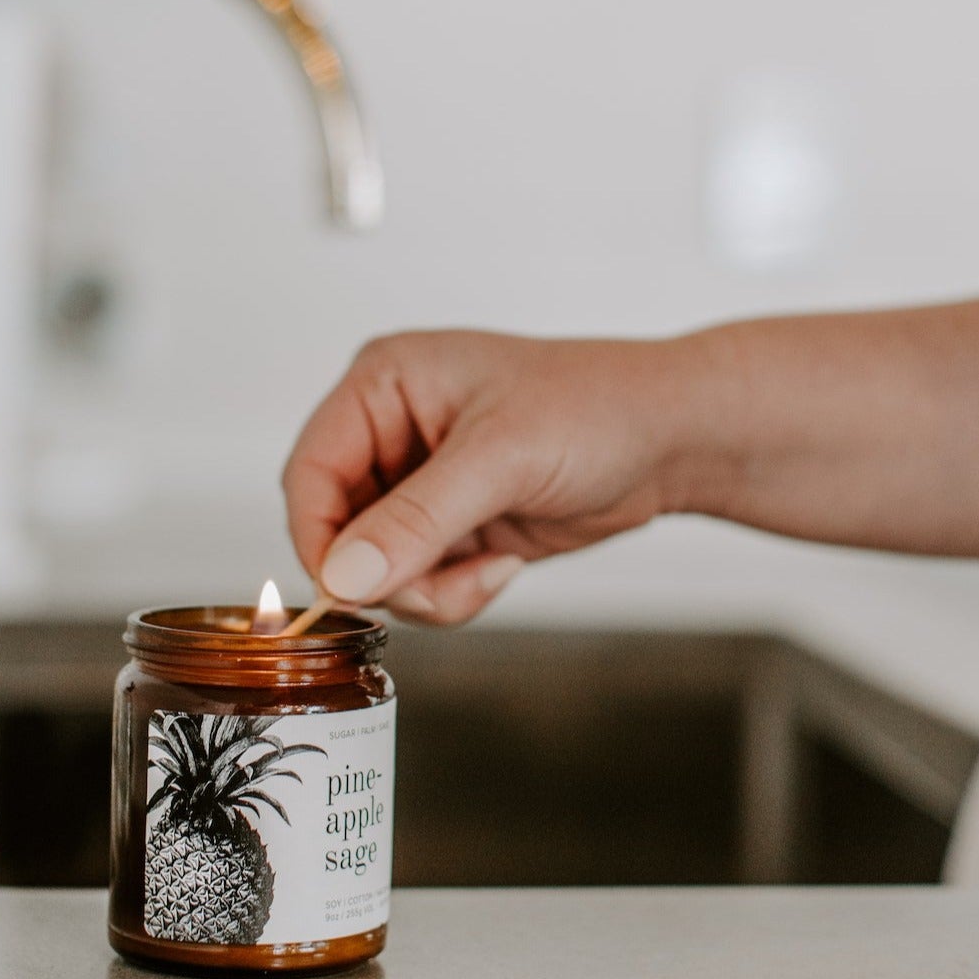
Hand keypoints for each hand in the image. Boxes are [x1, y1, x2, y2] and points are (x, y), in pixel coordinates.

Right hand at [281, 330, 703, 624]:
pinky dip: (452, 593)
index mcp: (384, 386)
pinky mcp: (450, 525)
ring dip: (425, 590)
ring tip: (488, 568)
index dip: (319, 538)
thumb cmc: (597, 408)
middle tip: (437, 586)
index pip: (310, 473)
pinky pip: (418, 582)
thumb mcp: (502, 459)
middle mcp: (391, 432)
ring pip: (376, 568)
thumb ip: (417, 519)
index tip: (347, 591)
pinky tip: (501, 565)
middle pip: (337, 530)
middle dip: (386, 573)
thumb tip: (345, 574)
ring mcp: (420, 484)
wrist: (668, 440)